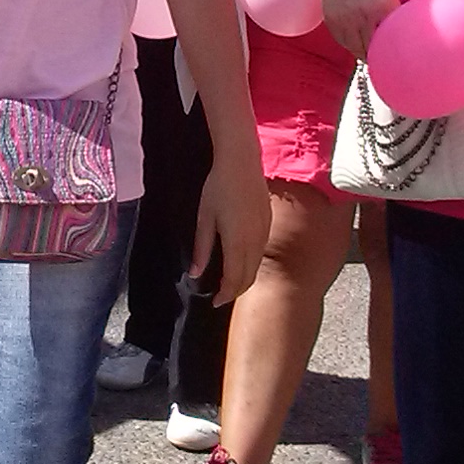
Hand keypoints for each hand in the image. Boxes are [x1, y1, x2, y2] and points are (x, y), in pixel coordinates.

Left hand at [190, 154, 270, 307]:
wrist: (241, 162)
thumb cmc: (218, 187)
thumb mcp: (204, 218)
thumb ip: (202, 247)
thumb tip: (194, 273)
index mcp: (237, 242)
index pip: (234, 279)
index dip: (225, 294)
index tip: (214, 302)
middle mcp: (254, 241)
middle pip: (248, 276)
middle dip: (235, 291)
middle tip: (221, 297)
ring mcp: (264, 232)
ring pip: (257, 265)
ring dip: (245, 278)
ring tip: (230, 283)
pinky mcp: (268, 223)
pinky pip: (261, 252)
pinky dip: (252, 264)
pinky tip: (241, 262)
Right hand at [319, 0, 395, 60]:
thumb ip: (395, 13)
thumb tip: (407, 32)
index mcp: (381, 8)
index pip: (391, 40)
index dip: (396, 50)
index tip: (400, 55)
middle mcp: (361, 17)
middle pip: (373, 50)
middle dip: (381, 55)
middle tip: (388, 57)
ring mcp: (344, 22)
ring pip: (358, 51)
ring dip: (367, 53)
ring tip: (374, 52)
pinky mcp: (332, 25)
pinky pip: (345, 44)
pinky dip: (353, 46)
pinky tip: (360, 41)